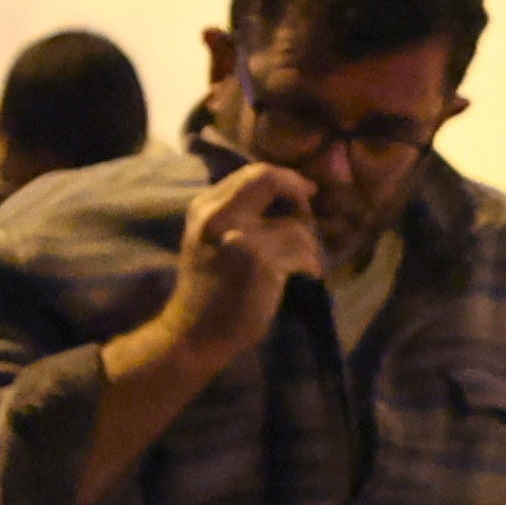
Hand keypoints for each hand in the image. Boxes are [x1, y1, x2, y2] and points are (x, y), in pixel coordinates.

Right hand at [149, 159, 329, 366]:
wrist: (195, 332)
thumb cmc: (209, 287)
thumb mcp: (210, 237)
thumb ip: (239, 212)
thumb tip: (286, 189)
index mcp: (206, 206)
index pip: (253, 172)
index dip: (285, 178)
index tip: (302, 191)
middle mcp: (218, 215)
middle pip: (270, 179)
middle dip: (298, 192)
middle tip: (308, 214)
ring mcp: (240, 237)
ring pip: (295, 224)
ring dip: (307, 245)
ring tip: (301, 262)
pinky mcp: (261, 262)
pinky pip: (303, 251)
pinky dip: (310, 264)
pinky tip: (306, 275)